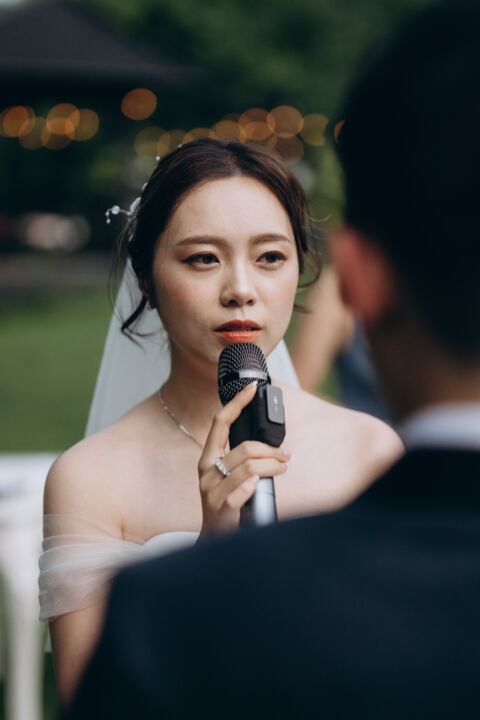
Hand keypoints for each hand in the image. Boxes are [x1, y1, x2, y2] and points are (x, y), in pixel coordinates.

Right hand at [197, 382, 289, 537]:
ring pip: (249, 468)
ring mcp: (211, 490)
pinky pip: (243, 490)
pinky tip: (261, 485)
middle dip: (271, 450)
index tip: (252, 387)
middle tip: (286, 455)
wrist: (214, 538)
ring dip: (273, 466)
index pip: (220, 422)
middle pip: (244, 448)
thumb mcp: (229, 475)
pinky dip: (255, 486)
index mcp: (208, 457)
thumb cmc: (226, 502)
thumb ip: (241, 458)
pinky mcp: (220, 507)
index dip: (237, 403)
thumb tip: (269, 442)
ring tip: (282, 468)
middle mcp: (206, 470)